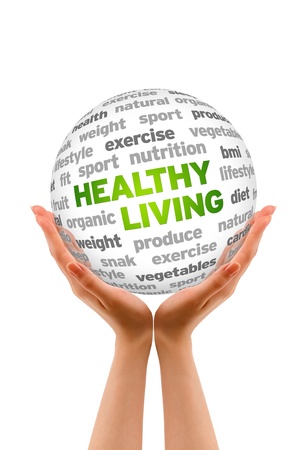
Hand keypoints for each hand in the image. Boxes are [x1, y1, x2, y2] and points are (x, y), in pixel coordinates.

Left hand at [32, 206, 152, 345]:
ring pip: (64, 253)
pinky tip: (75, 236)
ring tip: (50, 217)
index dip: (50, 233)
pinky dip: (70, 243)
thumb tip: (70, 265)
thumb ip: (90, 282)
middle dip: (47, 229)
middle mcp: (77, 281)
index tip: (40, 215)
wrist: (133, 333)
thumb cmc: (127, 316)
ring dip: (55, 235)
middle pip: (57, 251)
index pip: (60, 254)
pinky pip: (76, 257)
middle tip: (38, 208)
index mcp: (79, 284)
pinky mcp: (92, 281)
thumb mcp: (111, 298)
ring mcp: (83, 281)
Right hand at [154, 205, 274, 345]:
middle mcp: (228, 281)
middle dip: (259, 229)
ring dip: (250, 235)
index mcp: (227, 284)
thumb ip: (215, 282)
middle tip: (268, 208)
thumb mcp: (195, 298)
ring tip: (256, 217)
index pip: (246, 254)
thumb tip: (235, 265)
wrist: (172, 333)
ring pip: (241, 253)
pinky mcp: (212, 280)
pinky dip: (235, 243)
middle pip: (249, 251)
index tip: (266, 215)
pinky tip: (231, 236)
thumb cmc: (179, 316)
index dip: (256, 233)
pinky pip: (228, 257)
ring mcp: (222, 281)